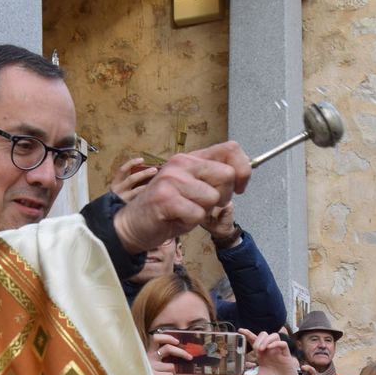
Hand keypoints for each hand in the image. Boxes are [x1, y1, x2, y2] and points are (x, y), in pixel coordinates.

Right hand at [108, 157, 158, 203]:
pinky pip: (140, 201)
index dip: (131, 163)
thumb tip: (148, 171)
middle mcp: (118, 190)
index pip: (122, 170)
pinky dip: (148, 196)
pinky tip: (155, 195)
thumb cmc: (121, 197)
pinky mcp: (129, 207)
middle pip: (132, 179)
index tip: (142, 159)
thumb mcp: (121, 187)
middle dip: (144, 174)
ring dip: (148, 186)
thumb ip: (130, 180)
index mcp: (116, 182)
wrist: (112, 214)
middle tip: (154, 170)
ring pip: (137, 191)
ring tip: (158, 183)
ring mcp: (123, 199)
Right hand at [112, 142, 250, 254]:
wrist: (132, 225)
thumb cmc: (167, 210)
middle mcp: (182, 162)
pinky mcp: (166, 198)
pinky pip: (198, 214)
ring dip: (202, 213)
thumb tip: (241, 176)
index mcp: (191, 158)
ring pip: (213, 198)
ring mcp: (172, 179)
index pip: (231, 149)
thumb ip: (212, 179)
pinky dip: (190, 223)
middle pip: (227, 175)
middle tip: (202, 206)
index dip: (243, 171)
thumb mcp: (193, 189)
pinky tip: (175, 219)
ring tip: (183, 212)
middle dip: (222, 198)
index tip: (239, 188)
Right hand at [147, 330, 188, 374]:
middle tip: (190, 357)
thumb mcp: (156, 364)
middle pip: (168, 348)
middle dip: (181, 352)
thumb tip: (184, 354)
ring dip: (174, 373)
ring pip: (171, 366)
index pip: (155, 338)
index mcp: (150, 351)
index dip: (167, 337)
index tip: (177, 341)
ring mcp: (150, 366)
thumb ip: (164, 357)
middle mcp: (149, 356)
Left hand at [235, 330, 303, 374]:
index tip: (240, 330)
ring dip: (267, 340)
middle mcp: (270, 352)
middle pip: (264, 335)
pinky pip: (283, 344)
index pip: (254, 341)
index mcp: (262, 356)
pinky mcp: (286, 356)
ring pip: (274, 336)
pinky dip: (276, 343)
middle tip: (256, 349)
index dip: (248, 334)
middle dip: (258, 339)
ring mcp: (278, 353)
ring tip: (262, 349)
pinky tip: (270, 348)